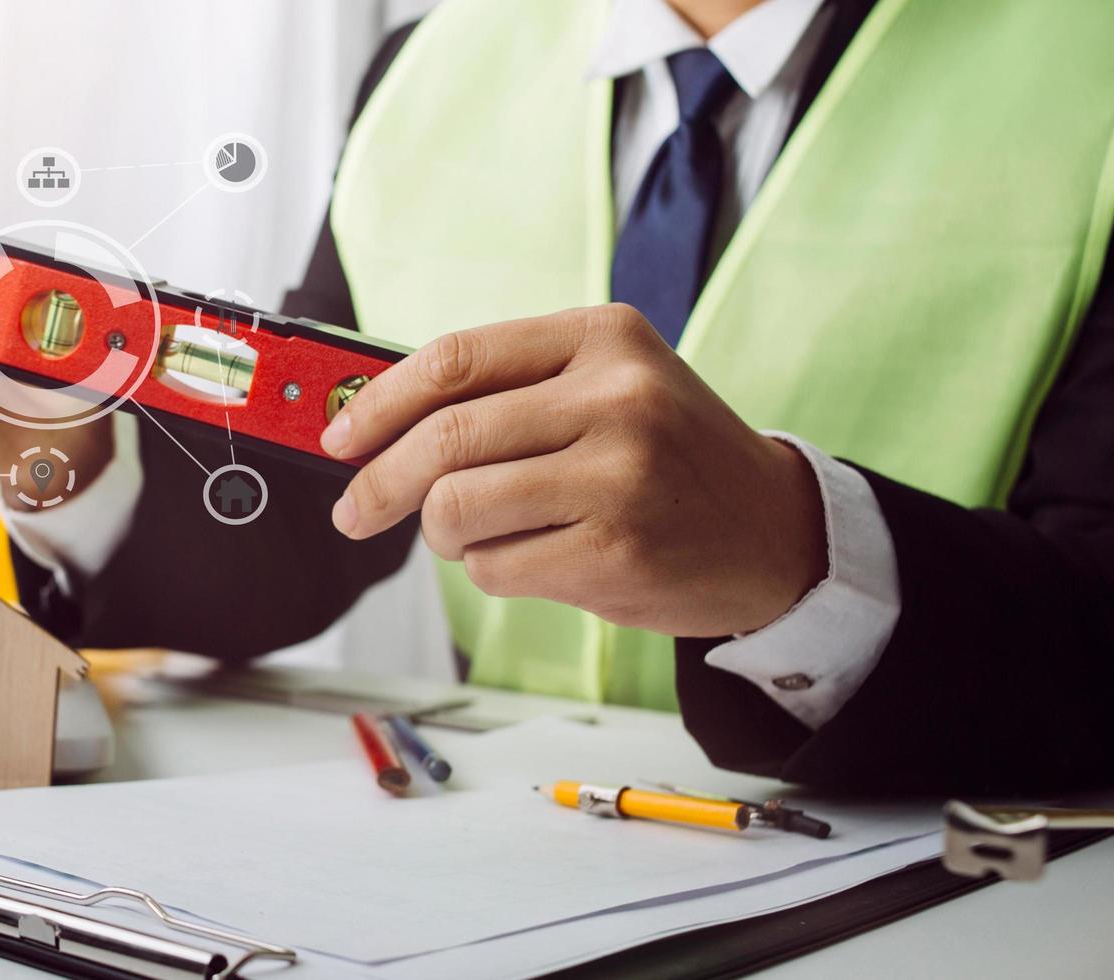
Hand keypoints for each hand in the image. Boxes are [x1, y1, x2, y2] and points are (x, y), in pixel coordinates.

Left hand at [323, 304, 824, 635]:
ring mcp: (621, 473)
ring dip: (446, 534)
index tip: (337, 438)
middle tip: (355, 511)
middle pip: (443, 439)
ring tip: (482, 533)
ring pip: (456, 507)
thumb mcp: (605, 389)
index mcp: (603, 338)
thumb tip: (365, 420)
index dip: (377, 403)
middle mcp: (617, 396)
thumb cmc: (667, 459)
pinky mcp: (616, 549)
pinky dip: (492, 569)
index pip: (454, 359)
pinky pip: (494, 566)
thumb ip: (503, 392)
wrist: (775, 533)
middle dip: (379, 483)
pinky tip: (541, 557)